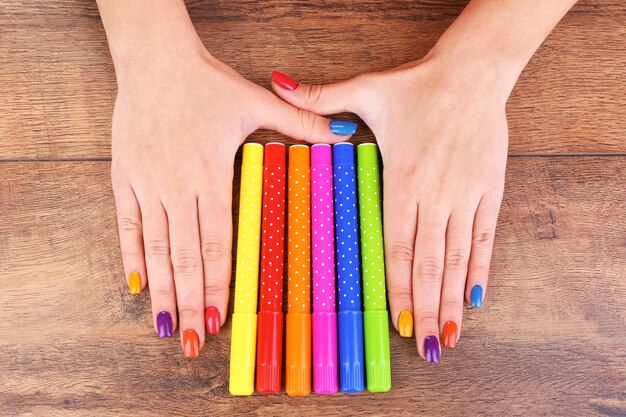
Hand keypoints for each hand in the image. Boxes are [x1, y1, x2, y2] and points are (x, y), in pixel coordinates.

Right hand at [112, 37, 353, 357]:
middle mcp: (178, 186)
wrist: (155, 58)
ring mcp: (148, 184)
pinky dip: (131, 256)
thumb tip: (346, 135)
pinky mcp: (125, 178)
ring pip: (156, 248)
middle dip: (191, 303)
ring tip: (166, 326)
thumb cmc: (206, 82)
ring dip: (163, 290)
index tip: (222, 318)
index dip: (220, 284)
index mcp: (211, 173)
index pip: (218, 242)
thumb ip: (302, 123)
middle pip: (186, 257)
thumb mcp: (257, 100)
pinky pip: (127, 224)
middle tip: (193, 342)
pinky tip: (137, 285)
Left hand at [271, 49, 507, 360]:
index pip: (396, 246)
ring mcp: (465, 195)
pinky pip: (484, 237)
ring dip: (451, 299)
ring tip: (448, 334)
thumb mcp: (366, 87)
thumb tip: (279, 82)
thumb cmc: (417, 85)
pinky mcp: (489, 190)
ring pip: (457, 258)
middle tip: (422, 345)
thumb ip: (321, 96)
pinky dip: (481, 269)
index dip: (395, 287)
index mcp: (401, 178)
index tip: (394, 320)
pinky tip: (476, 298)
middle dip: (424, 308)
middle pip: (428, 263)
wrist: (472, 71)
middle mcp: (434, 194)